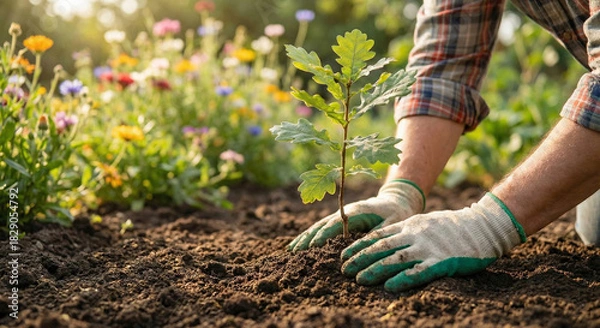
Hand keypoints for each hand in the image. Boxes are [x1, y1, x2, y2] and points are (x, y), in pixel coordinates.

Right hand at [288, 179, 424, 251]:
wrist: (396, 199)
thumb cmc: (396, 213)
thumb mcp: (391, 223)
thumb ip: (376, 234)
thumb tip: (360, 248)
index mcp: (356, 211)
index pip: (335, 224)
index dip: (323, 235)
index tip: (312, 247)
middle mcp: (344, 212)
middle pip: (321, 225)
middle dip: (307, 238)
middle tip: (293, 252)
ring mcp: (340, 214)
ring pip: (318, 226)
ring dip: (305, 238)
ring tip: (291, 250)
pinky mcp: (340, 219)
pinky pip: (321, 228)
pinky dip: (310, 236)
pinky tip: (300, 245)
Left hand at [340, 193, 526, 291]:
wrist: (483, 226)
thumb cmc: (454, 226)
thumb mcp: (426, 222)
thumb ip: (407, 230)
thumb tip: (385, 239)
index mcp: (410, 224)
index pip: (378, 235)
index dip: (359, 246)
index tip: (344, 254)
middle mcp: (415, 235)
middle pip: (381, 247)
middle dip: (360, 258)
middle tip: (344, 269)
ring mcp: (428, 248)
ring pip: (395, 259)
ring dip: (375, 270)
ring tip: (359, 279)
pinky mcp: (442, 262)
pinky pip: (419, 272)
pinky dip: (402, 279)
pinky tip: (388, 287)